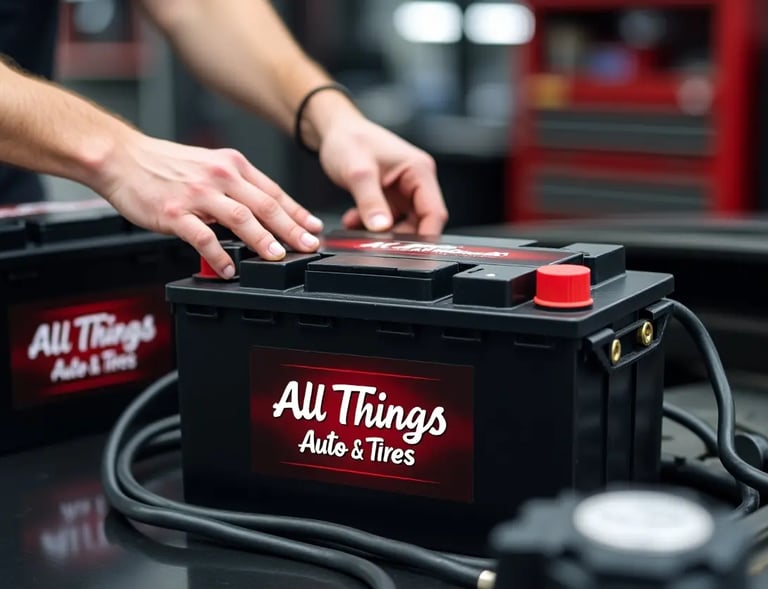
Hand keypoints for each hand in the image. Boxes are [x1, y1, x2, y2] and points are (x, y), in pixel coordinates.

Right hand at [95, 132, 323, 277]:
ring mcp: (198, 195)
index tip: (314, 228)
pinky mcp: (175, 212)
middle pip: (265, 206)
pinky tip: (230, 269)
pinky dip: (219, 256)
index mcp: (232, 166)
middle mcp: (220, 177)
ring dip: (263, 241)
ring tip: (278, 257)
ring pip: (241, 219)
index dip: (297, 212)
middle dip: (292, 229)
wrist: (120, 157)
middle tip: (309, 246)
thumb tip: (263, 212)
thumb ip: (235, 186)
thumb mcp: (208, 166)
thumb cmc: (163, 165)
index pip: (273, 192)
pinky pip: (203, 238)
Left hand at [317, 112, 447, 234]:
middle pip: (421, 222)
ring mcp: (404, 190)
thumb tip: (381, 228)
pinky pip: (388, 220)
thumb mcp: (358, 172)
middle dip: (400, 236)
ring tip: (360, 230)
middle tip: (378, 245)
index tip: (410, 253)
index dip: (426, 236)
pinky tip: (354, 221)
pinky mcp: (390, 196)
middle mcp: (417, 181)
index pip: (434, 212)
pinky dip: (372, 226)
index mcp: (419, 171)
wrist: (334, 130)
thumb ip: (370, 202)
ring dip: (383, 232)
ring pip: (403, 224)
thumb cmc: (349, 139)